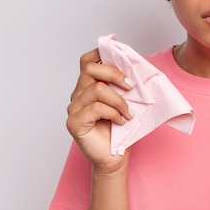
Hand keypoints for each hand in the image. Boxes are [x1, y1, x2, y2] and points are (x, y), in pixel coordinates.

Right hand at [66, 48, 133, 171]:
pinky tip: (120, 121)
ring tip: (128, 112)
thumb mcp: (125, 101)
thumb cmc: (120, 129)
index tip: (122, 60)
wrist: (115, 156)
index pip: (87, 60)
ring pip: (97, 89)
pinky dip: (113, 113)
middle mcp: (78, 94)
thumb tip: (135, 66)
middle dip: (114, 74)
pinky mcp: (74, 122)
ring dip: (119, 100)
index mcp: (88, 86)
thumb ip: (123, 84)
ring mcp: (74, 108)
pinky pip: (96, 108)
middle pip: (90, 69)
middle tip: (131, 87)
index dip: (101, 54)